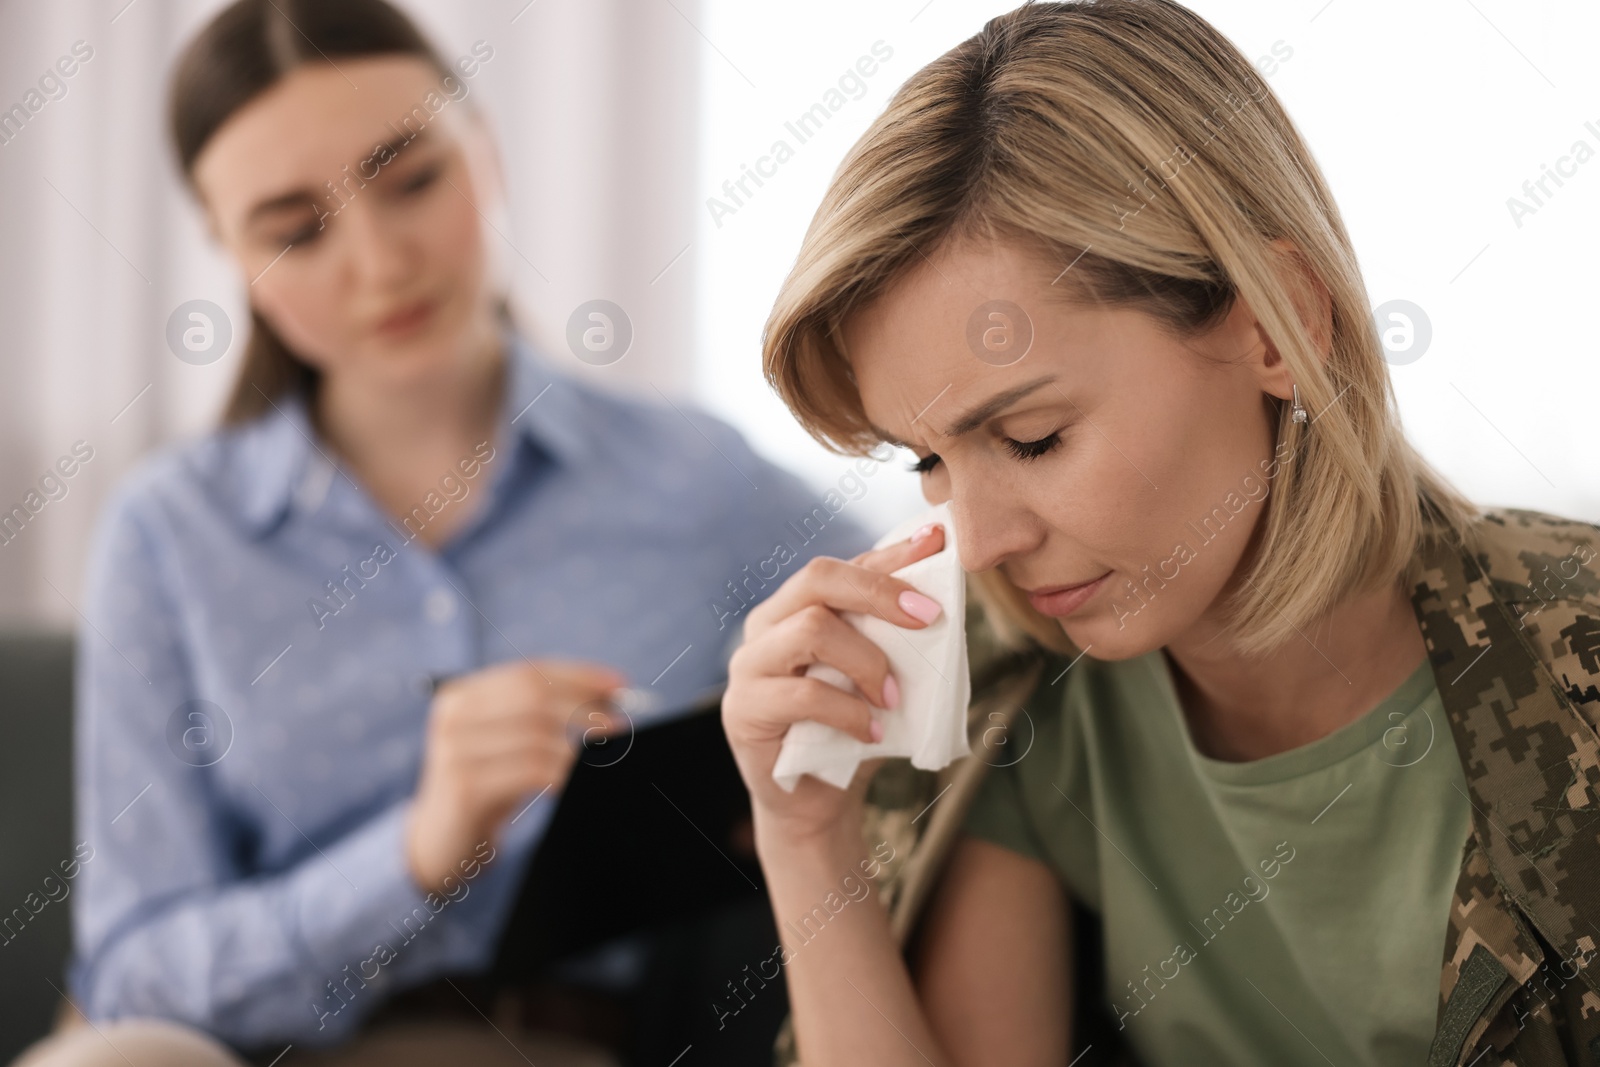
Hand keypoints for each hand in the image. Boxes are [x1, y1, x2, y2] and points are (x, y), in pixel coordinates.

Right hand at [405, 659, 625, 893]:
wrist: (439, 842)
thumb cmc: (486, 787)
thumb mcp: (508, 743)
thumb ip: (542, 715)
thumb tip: (609, 695)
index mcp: (462, 695)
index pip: (529, 672)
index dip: (579, 676)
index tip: (619, 685)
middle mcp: (453, 715)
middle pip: (535, 697)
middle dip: (584, 708)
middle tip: (618, 727)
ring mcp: (455, 749)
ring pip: (537, 735)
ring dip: (578, 748)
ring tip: (600, 760)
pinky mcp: (465, 786)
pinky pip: (531, 771)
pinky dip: (563, 774)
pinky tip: (573, 783)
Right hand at [722, 522, 948, 850]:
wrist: (818, 800)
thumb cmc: (853, 730)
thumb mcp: (882, 675)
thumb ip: (898, 637)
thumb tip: (942, 591)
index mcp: (797, 607)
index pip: (845, 565)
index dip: (891, 553)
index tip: (938, 546)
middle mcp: (766, 625)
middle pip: (818, 578)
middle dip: (880, 592)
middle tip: (929, 618)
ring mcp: (749, 665)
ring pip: (811, 629)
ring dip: (868, 661)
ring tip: (894, 698)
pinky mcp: (744, 709)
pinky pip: (804, 694)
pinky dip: (850, 711)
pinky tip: (875, 731)